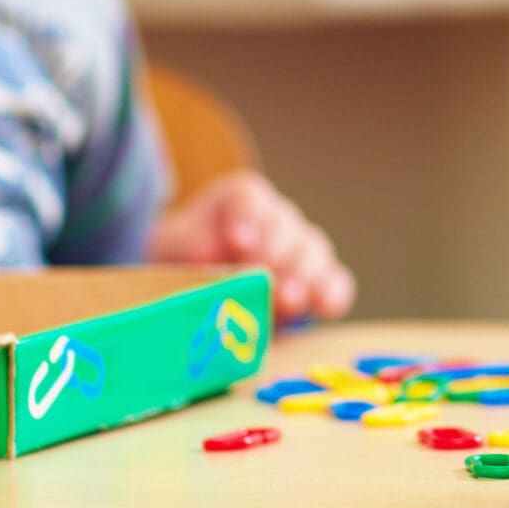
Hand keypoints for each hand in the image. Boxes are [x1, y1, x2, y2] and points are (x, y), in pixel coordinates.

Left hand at [148, 170, 354, 323]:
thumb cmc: (183, 257)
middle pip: (285, 226)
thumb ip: (189, 245)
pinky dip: (332, 293)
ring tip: (289, 300)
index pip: (248, 200)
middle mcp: (276, 217)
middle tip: (265, 278)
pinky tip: (326, 308)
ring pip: (313, 251)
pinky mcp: (316, 281)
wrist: (194, 283)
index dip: (246, 219)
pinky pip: (335, 282)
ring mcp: (301, 247)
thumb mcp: (173, 245)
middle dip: (275, 254)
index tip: (237, 243)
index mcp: (240, 199)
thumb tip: (207, 255)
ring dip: (303, 276)